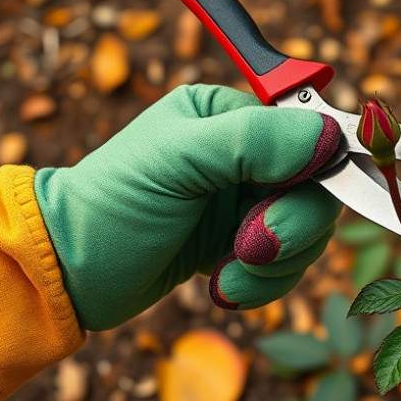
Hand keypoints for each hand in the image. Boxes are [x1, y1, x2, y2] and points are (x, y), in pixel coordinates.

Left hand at [35, 85, 341, 329]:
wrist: (71, 273)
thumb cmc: (113, 206)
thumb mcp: (180, 161)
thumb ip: (255, 141)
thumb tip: (330, 137)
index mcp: (230, 116)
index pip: (309, 136)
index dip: (317, 174)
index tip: (285, 205)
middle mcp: (244, 156)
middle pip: (317, 191)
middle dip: (290, 228)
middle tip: (250, 248)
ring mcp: (245, 203)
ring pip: (308, 235)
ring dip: (275, 264)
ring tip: (227, 273)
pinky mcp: (242, 246)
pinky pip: (287, 266)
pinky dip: (263, 284)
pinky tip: (221, 284)